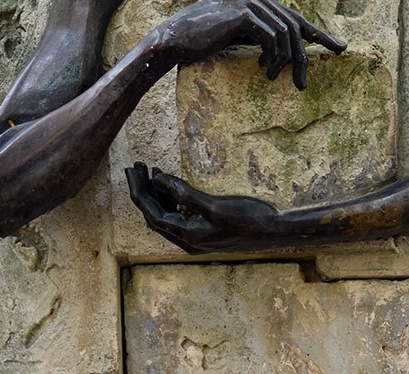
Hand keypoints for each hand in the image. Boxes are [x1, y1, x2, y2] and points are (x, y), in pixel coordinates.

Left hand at [126, 162, 279, 252]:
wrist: (275, 232)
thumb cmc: (248, 218)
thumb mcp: (214, 204)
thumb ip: (184, 193)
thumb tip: (157, 180)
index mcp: (187, 237)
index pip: (152, 214)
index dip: (140, 192)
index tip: (133, 171)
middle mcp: (188, 241)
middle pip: (155, 216)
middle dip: (143, 192)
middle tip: (135, 168)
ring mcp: (196, 238)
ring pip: (166, 216)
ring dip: (156, 195)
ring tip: (149, 171)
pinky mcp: (205, 232)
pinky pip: (178, 216)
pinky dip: (171, 200)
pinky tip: (170, 185)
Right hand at [158, 0, 345, 89]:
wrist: (174, 38)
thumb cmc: (202, 40)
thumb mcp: (236, 35)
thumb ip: (258, 33)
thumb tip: (284, 49)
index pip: (296, 17)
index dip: (319, 34)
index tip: (340, 49)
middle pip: (296, 26)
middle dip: (305, 57)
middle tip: (303, 84)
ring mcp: (251, 2)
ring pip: (287, 33)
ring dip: (285, 61)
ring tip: (274, 79)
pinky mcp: (244, 14)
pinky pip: (272, 36)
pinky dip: (273, 56)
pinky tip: (263, 70)